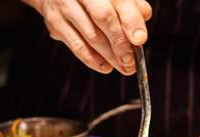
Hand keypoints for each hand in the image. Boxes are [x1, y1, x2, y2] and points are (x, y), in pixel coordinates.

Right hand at [25, 0, 151, 74]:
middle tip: (131, 60)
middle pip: (103, 18)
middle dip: (120, 42)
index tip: (140, 39)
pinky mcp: (55, 23)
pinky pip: (76, 46)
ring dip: (110, 56)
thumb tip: (144, 16)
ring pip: (90, 35)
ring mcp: (64, 6)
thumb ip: (129, 2)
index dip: (131, 20)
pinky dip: (92, 59)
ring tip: (124, 67)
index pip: (119, 0)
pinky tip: (105, 66)